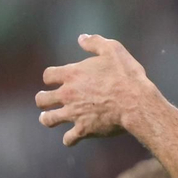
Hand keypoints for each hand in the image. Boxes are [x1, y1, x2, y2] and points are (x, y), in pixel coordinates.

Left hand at [36, 34, 153, 145]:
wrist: (135, 102)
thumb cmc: (125, 75)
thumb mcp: (112, 50)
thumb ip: (94, 42)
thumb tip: (81, 38)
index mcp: (71, 74)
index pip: (48, 76)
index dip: (50, 78)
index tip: (55, 81)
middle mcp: (67, 94)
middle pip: (42, 99)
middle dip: (43, 100)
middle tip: (48, 101)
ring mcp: (73, 114)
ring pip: (48, 119)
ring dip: (47, 119)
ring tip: (48, 119)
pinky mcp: (83, 130)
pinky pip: (69, 139)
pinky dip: (69, 139)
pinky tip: (72, 138)